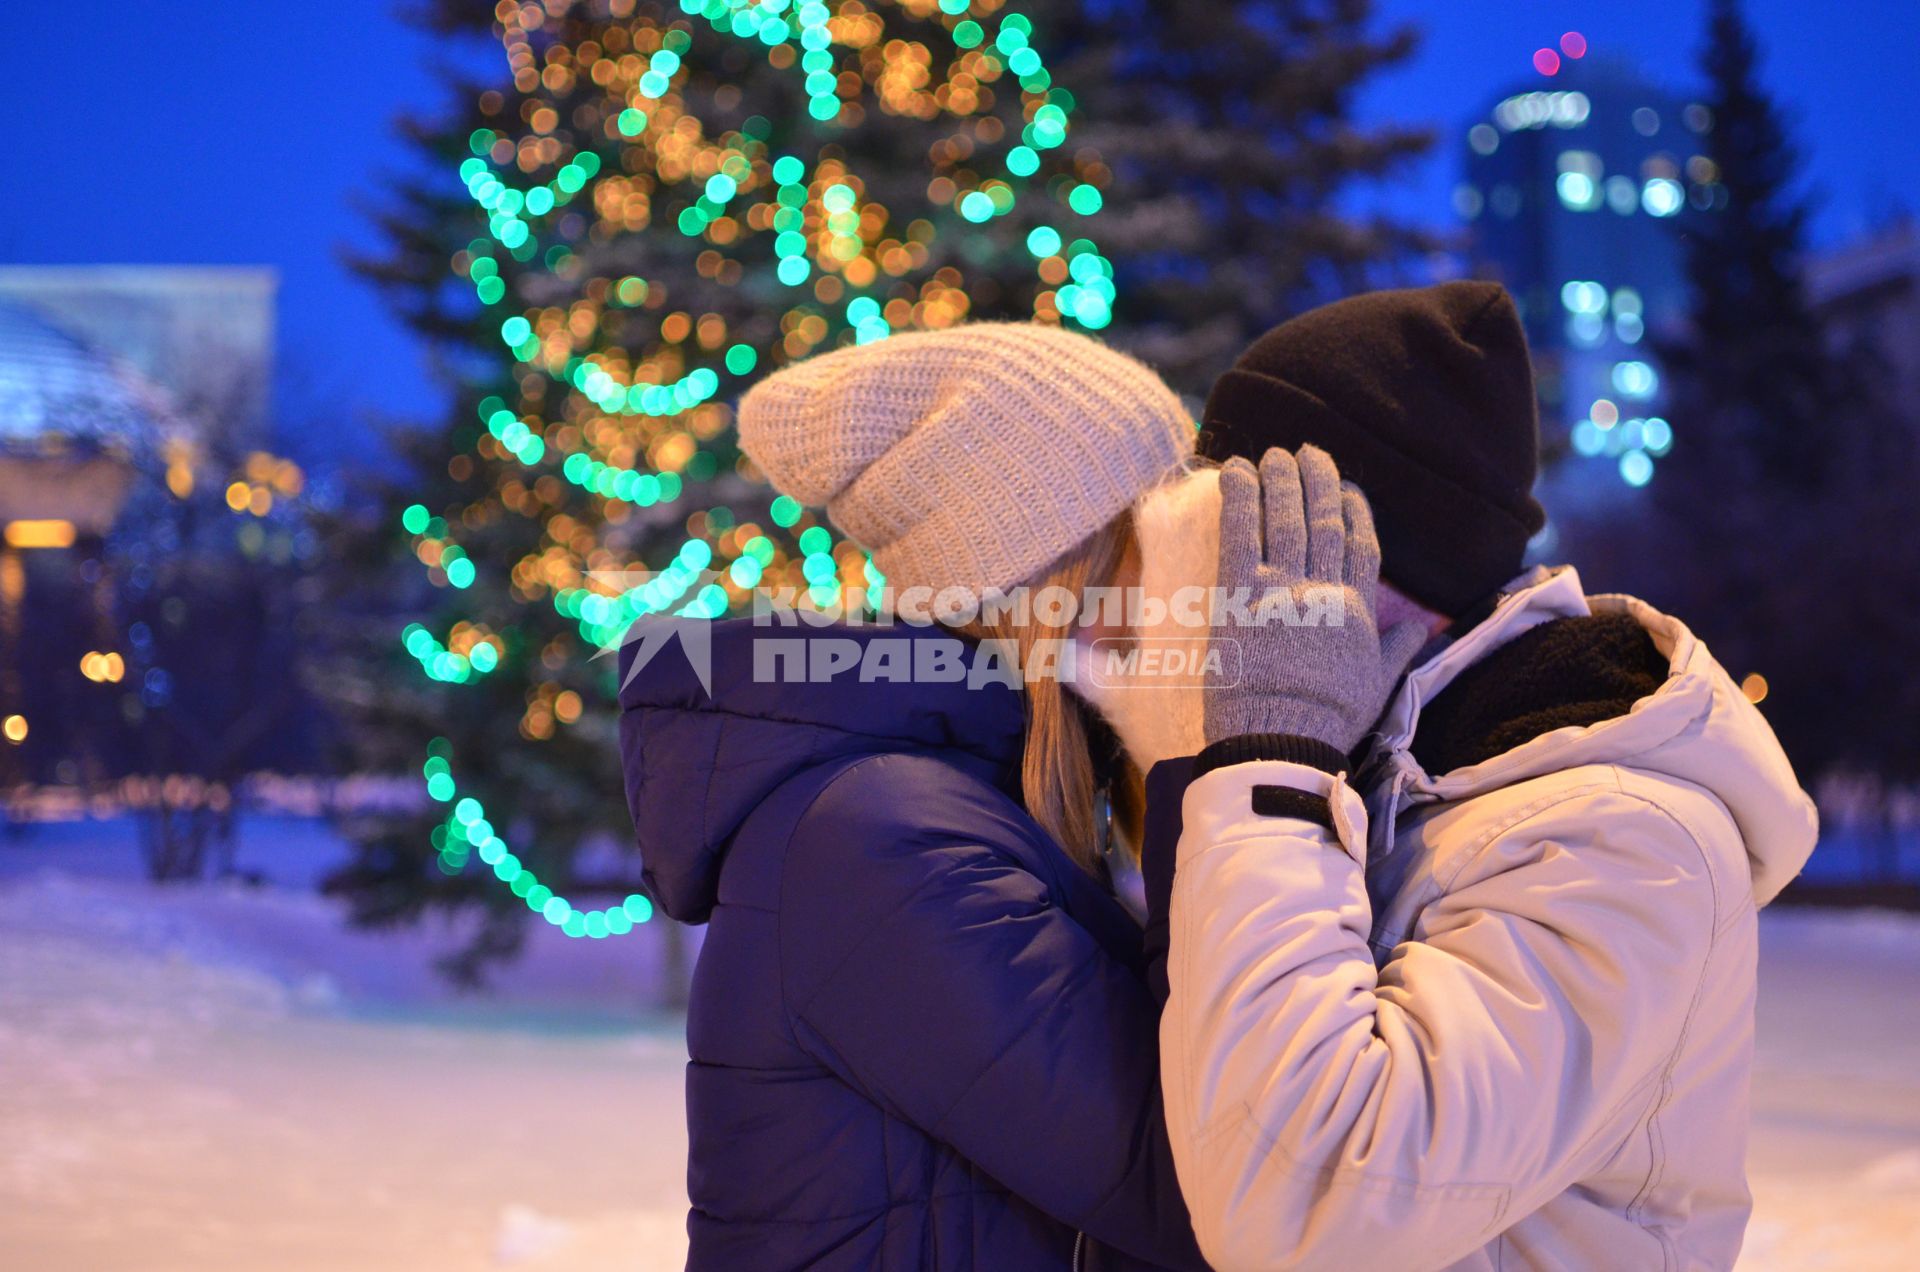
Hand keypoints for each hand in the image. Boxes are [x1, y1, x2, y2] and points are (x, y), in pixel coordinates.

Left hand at [1204, 445, 1427, 754]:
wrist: (1281, 737)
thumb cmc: (1327, 718)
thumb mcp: (1376, 686)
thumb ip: (1396, 649)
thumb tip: (1423, 627)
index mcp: (1357, 610)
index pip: (1359, 546)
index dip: (1354, 512)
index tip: (1348, 486)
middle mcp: (1322, 589)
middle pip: (1322, 522)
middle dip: (1317, 482)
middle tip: (1308, 451)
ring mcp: (1281, 587)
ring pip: (1284, 519)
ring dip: (1280, 480)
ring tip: (1273, 453)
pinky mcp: (1241, 592)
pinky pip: (1240, 532)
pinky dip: (1238, 496)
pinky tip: (1234, 468)